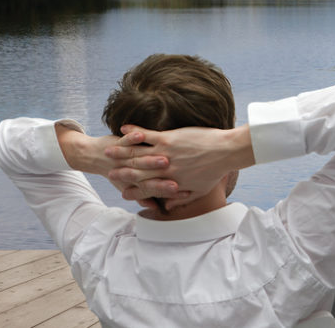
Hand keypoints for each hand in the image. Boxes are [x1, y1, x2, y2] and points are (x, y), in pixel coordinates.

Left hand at [55, 123, 182, 200]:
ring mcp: (124, 157)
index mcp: (138, 181)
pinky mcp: (118, 143)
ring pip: (139, 159)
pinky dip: (133, 137)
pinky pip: (126, 141)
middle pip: (150, 177)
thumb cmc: (116, 171)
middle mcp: (131, 171)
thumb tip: (158, 208)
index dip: (167, 191)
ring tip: (163, 158)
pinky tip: (140, 135)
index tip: (180, 193)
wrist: (91, 156)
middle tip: (175, 181)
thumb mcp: (129, 186)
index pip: (155, 189)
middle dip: (162, 179)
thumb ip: (145, 196)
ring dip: (150, 159)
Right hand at [104, 124, 252, 206]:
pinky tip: (123, 128)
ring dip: (120, 151)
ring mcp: (164, 153)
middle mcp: (163, 170)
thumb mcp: (199, 190)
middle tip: (108, 170)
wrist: (226, 151)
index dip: (132, 190)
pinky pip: (146, 134)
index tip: (121, 190)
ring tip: (108, 149)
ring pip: (136, 154)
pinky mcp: (168, 138)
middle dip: (120, 171)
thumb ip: (182, 199)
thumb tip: (169, 208)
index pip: (146, 189)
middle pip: (136, 172)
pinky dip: (134, 131)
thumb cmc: (215, 171)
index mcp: (170, 183)